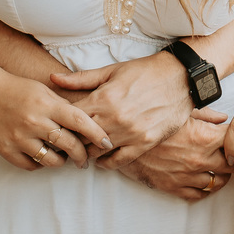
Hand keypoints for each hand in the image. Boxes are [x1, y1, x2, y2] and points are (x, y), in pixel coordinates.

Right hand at [0, 39, 114, 170]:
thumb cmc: (20, 90)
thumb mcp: (45, 91)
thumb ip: (65, 107)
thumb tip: (87, 124)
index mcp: (47, 105)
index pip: (79, 121)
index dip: (96, 134)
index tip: (107, 142)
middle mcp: (34, 122)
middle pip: (68, 145)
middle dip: (82, 155)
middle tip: (85, 159)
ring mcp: (20, 138)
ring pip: (52, 160)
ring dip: (62, 161)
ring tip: (64, 157)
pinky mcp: (8, 151)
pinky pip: (32, 166)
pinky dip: (40, 164)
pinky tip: (43, 156)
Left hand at [50, 52, 193, 166]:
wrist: (181, 78)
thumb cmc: (144, 71)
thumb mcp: (111, 70)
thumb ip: (81, 79)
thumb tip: (53, 78)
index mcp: (104, 98)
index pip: (71, 118)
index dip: (62, 121)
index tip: (58, 123)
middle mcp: (115, 118)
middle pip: (81, 137)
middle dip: (72, 138)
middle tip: (67, 139)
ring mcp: (130, 133)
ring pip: (97, 151)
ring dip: (88, 151)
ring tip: (82, 149)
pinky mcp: (144, 143)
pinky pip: (119, 160)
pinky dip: (107, 163)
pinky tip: (102, 159)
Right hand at [116, 110, 231, 201]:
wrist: (123, 140)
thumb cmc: (152, 121)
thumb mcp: (179, 112)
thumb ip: (205, 115)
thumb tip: (223, 118)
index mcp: (204, 137)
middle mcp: (199, 159)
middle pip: (232, 165)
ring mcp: (187, 175)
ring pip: (218, 183)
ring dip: (222, 175)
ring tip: (221, 169)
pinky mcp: (174, 187)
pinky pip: (198, 195)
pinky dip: (205, 189)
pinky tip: (204, 180)